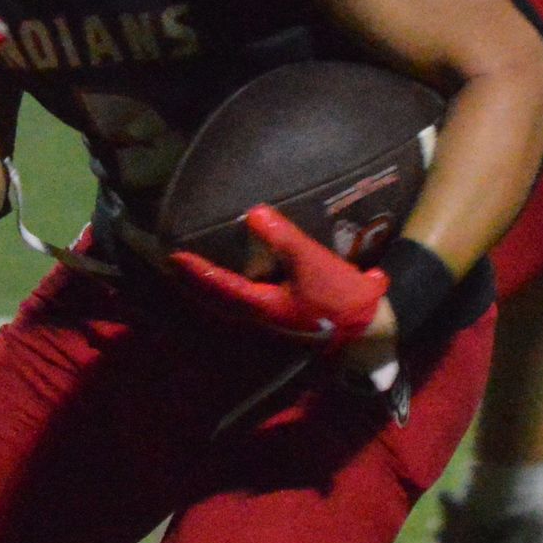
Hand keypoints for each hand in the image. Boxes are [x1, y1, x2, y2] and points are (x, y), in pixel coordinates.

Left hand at [167, 204, 396, 357]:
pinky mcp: (286, 315)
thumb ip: (284, 238)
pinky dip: (234, 288)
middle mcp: (261, 316)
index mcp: (262, 306)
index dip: (197, 271)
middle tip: (176, 265)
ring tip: (198, 270)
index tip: (174, 256)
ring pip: (232, 303)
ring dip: (213, 287)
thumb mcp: (312, 263)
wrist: (368, 330)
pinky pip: (249, 300)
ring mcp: (273, 319)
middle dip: (197, 283)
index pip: (220, 286)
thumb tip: (255, 212)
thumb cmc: (340, 299)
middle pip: (218, 300)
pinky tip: (240, 276)